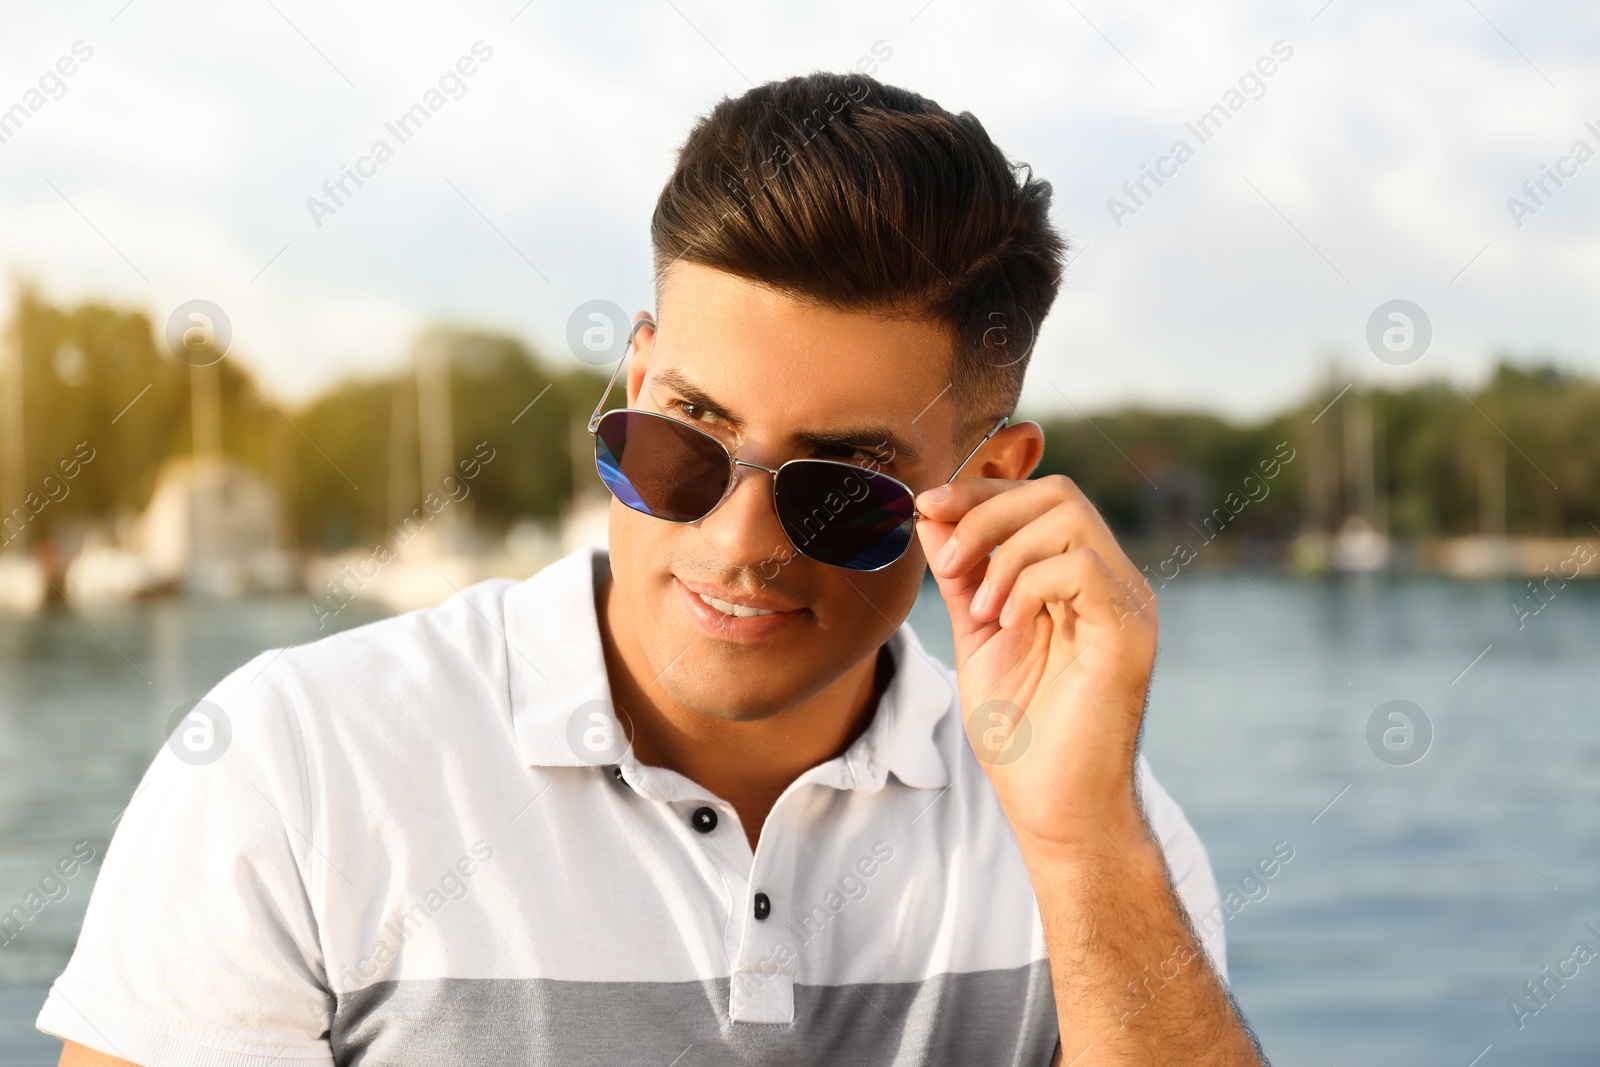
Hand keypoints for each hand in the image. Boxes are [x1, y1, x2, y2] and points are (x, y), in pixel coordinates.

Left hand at [915, 474, 1157, 852]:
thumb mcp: (976, 637)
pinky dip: (1030, 583)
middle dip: (986, 511)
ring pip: (1071, 518)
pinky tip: (1006, 624)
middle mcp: (1111, 583)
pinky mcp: (1129, 634)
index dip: (979, 494)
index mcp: (1078, 581)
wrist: (1053, 807)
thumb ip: (961, 576)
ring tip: (979, 609)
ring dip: (1005, 552)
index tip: (925, 506)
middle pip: (1058, 493)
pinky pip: (1084, 567)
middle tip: (946, 562)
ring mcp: (1126, 605)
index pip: (1038, 500)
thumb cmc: (1020, 734)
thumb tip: (932, 515)